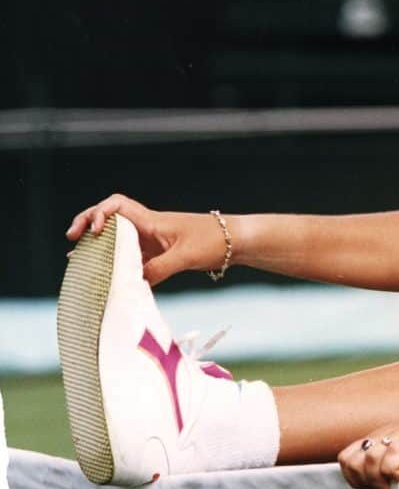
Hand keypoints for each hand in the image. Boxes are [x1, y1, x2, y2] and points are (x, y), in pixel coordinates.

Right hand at [65, 194, 228, 285]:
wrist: (236, 241)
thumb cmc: (214, 240)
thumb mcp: (186, 256)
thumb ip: (159, 269)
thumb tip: (136, 282)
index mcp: (152, 220)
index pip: (117, 205)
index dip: (98, 214)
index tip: (93, 232)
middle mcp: (148, 227)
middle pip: (110, 219)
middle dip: (88, 226)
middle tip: (71, 241)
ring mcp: (153, 240)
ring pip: (118, 239)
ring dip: (99, 246)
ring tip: (78, 260)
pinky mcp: (160, 253)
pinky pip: (131, 256)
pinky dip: (116, 263)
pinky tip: (106, 275)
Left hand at [338, 408, 398, 488]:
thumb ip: (397, 471)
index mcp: (381, 439)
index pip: (348, 459)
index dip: (355, 479)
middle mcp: (384, 435)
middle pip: (350, 461)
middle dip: (363, 483)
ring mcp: (397, 436)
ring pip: (367, 460)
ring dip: (379, 481)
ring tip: (397, 488)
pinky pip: (391, 455)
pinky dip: (393, 472)